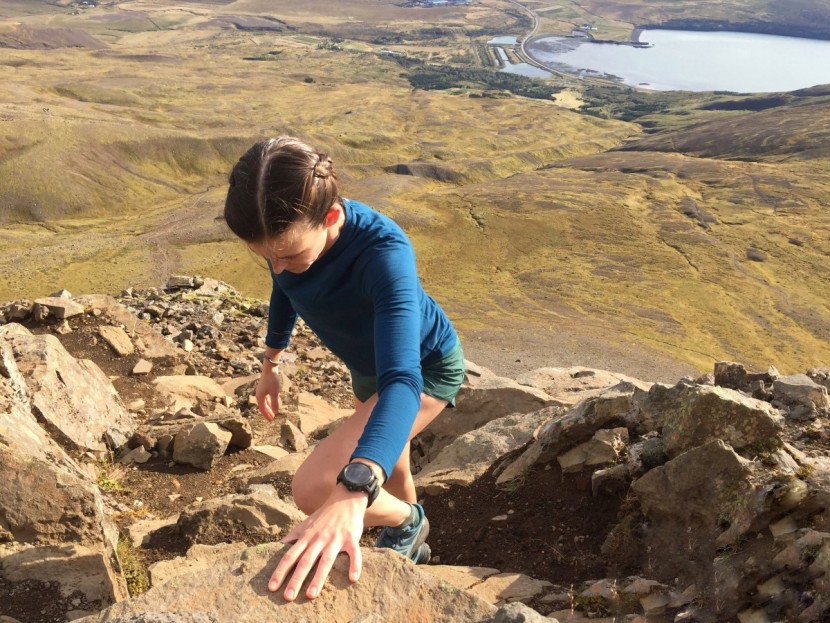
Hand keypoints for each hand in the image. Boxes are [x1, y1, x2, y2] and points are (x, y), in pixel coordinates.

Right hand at [256, 365, 280, 420]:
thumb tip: (276, 412)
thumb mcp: (275, 393)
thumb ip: (275, 403)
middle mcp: (259, 394)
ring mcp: (261, 390)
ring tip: (273, 412)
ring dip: (268, 407)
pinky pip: (266, 397)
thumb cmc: (272, 381)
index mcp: (260, 397)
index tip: (271, 420)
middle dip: (267, 412)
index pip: (262, 409)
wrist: (269, 369)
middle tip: (272, 418)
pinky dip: (269, 402)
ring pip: (264, 402)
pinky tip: (273, 402)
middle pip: (263, 406)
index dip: (267, 415)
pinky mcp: (264, 387)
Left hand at [268, 486, 366, 600]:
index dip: (280, 571)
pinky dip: (355, 565)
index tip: (272, 587)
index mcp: (307, 537)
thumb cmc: (325, 514)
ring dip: (318, 578)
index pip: (290, 556)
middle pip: (305, 561)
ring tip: (311, 595)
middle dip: (296, 579)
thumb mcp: (307, 523)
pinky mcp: (351, 539)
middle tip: (288, 597)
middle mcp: (319, 539)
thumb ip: (295, 534)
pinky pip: (354, 554)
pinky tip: (353, 579)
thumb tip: (280, 544)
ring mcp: (335, 539)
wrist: (346, 498)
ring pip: (326, 561)